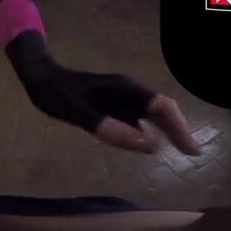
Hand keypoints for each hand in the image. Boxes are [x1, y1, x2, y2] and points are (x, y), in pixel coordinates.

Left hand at [32, 69, 200, 155]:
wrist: (38, 76)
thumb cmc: (54, 92)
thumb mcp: (77, 111)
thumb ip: (108, 127)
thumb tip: (148, 144)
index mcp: (123, 88)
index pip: (161, 106)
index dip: (179, 127)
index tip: (191, 148)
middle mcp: (126, 91)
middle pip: (160, 110)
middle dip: (177, 130)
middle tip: (192, 154)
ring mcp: (119, 97)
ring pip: (149, 114)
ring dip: (164, 130)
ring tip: (177, 150)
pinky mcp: (110, 103)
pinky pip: (134, 117)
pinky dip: (146, 129)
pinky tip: (145, 143)